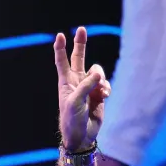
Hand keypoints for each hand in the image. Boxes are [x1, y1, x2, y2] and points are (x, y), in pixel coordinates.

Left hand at [54, 27, 109, 151]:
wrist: (82, 136)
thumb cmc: (72, 120)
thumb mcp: (75, 101)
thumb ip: (86, 85)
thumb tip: (98, 73)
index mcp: (66, 83)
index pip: (62, 62)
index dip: (61, 49)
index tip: (60, 36)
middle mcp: (77, 82)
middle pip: (79, 58)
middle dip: (81, 44)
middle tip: (81, 29)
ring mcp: (89, 87)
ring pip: (97, 72)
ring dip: (100, 79)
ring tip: (101, 91)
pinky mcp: (99, 94)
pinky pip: (105, 84)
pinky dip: (106, 88)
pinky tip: (104, 96)